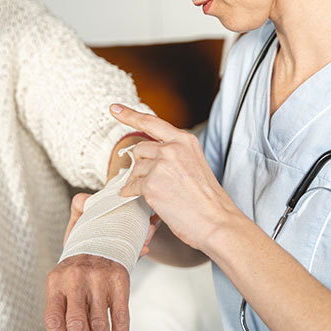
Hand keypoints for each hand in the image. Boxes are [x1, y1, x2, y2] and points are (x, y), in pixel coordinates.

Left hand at [44, 194, 160, 330]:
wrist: (101, 232)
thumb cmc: (77, 269)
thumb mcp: (60, 281)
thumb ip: (60, 312)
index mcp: (54, 281)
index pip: (53, 321)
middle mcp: (74, 279)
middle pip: (77, 327)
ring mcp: (97, 278)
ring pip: (99, 325)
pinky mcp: (119, 277)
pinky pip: (120, 314)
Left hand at [109, 103, 240, 251]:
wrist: (216, 222)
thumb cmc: (207, 200)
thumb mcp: (194, 165)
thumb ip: (174, 155)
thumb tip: (149, 157)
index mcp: (185, 141)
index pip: (152, 122)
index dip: (129, 115)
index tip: (114, 108)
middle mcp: (172, 148)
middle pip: (140, 149)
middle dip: (141, 165)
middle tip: (151, 180)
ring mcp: (161, 165)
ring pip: (135, 168)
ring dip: (139, 181)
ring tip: (155, 193)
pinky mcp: (151, 184)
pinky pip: (131, 186)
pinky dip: (131, 192)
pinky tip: (138, 197)